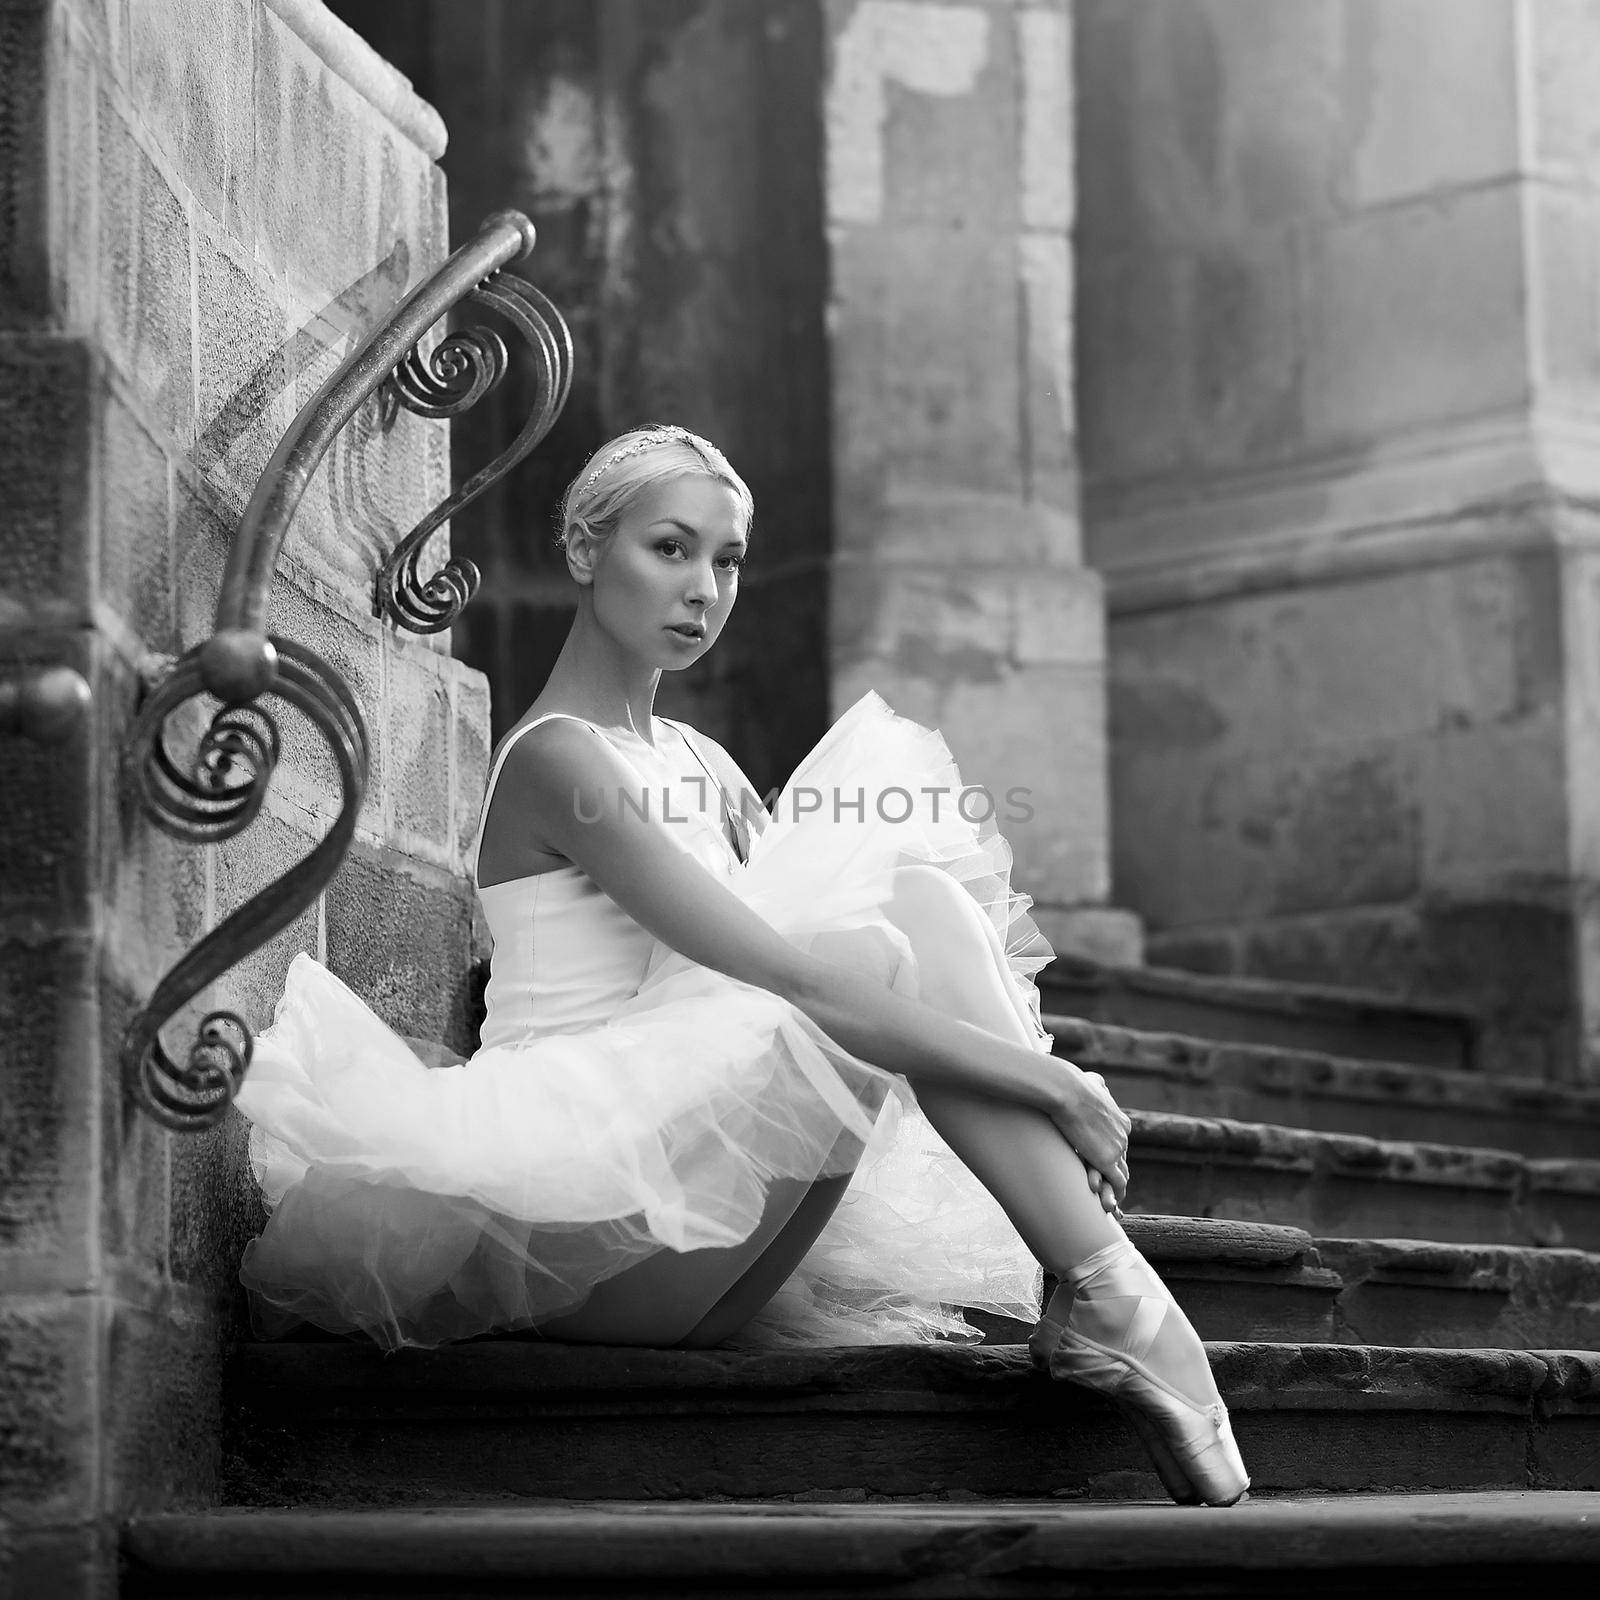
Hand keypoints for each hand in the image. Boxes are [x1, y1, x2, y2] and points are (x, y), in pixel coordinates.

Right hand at [1049, 1064, 1129, 1209]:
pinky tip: (1110, 1203)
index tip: (1103, 1165)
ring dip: (1114, 1189)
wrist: (1067, 1090)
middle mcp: (1123, 1135)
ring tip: (1109, 1201)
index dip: (1112, 1156)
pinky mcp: (1107, 1160)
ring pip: (1120, 1174)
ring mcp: (1117, 1148)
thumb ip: (1097, 1084)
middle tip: (1110, 1190)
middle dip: (1115, 1175)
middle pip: (1121, 1161)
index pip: (1118, 1144)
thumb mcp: (1092, 1081)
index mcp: (1120, 1120)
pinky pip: (1116, 1182)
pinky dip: (1115, 1193)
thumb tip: (1098, 1081)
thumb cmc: (1072, 1084)